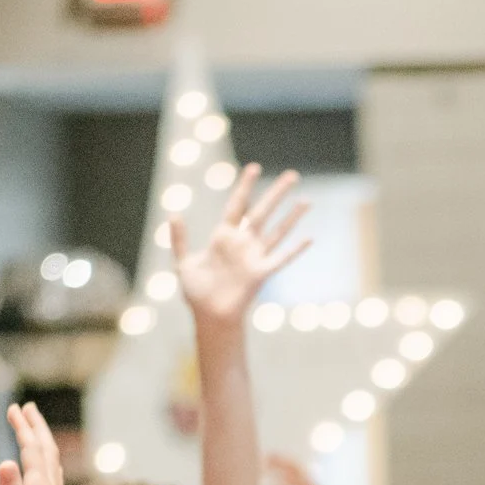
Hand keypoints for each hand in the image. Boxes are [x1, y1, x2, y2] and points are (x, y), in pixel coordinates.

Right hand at [0, 402, 90, 484]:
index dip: (23, 427)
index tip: (14, 408)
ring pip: (50, 461)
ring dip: (41, 441)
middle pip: (45, 449)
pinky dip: (45, 462)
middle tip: (26, 408)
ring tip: (34, 429)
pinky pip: (50, 476)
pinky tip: (44, 468)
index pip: (32, 448)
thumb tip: (5, 462)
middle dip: (35, 427)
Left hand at [175, 165, 310, 327]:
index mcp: (224, 237)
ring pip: (277, 231)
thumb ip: (179, 239)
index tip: (254, 167)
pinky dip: (295, 249)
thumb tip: (174, 213)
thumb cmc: (196, 292)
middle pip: (263, 211)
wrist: (209, 317)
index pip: (238, 205)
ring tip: (306, 200)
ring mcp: (254, 257)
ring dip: (292, 216)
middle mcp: (243, 243)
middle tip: (293, 174)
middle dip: (277, 193)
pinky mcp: (261, 273)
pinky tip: (310, 238)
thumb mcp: (182, 262)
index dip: (246, 186)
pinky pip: (282, 258)